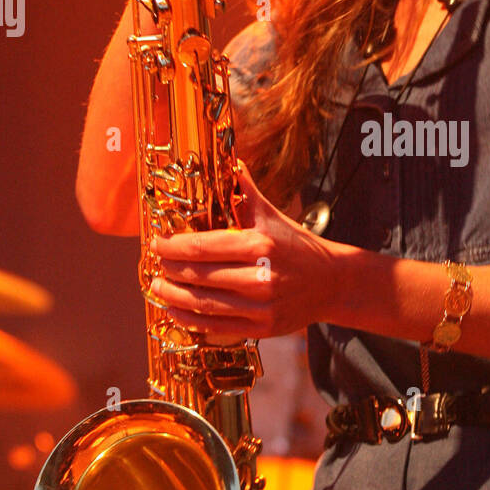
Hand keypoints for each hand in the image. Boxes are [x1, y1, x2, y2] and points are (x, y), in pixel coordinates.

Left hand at [148, 162, 331, 343]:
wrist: (333, 283)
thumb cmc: (297, 246)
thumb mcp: (272, 216)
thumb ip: (245, 192)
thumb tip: (228, 161)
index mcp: (259, 244)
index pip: (203, 246)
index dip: (173, 246)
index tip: (157, 242)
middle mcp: (259, 277)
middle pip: (198, 275)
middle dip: (169, 269)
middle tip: (155, 264)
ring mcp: (261, 306)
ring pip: (203, 303)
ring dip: (173, 296)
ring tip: (158, 287)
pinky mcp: (262, 327)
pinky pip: (216, 325)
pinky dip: (190, 319)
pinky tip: (175, 310)